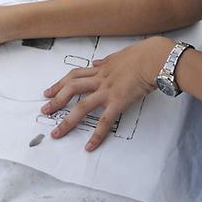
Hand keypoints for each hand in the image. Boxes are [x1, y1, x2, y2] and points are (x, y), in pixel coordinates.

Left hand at [41, 36, 173, 150]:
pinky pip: (104, 121)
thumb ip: (108, 61)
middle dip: (56, 100)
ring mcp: (108, 91)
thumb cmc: (145, 54)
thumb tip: (98, 62)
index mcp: (102, 68)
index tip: (48, 92)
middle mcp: (101, 79)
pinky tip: (89, 147)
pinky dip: (96, 135)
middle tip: (45, 111)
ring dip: (67, 121)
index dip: (60, 84)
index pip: (75, 75)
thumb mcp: (122, 54)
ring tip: (57, 133)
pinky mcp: (118, 102)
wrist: (156, 58)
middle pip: (72, 89)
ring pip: (82, 106)